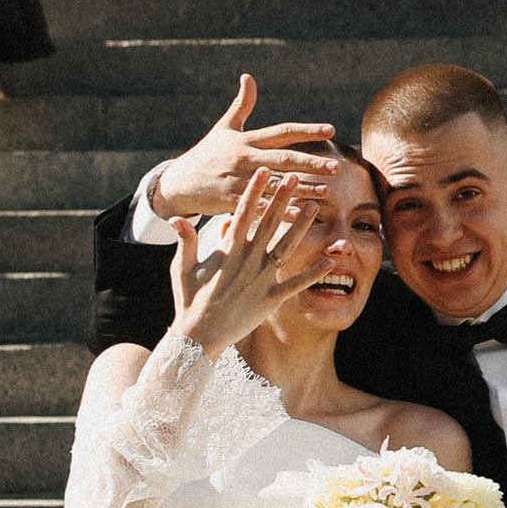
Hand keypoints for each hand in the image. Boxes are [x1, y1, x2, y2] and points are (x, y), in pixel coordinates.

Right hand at [151, 71, 337, 222]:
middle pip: (283, 159)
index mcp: (246, 140)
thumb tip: (248, 77)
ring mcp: (237, 180)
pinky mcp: (229, 201)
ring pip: (275, 185)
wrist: (178, 183)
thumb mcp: (223, 128)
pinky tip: (299, 214)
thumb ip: (241, 105)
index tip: (331, 129)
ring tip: (326, 192)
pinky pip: (259, 206)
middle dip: (310, 162)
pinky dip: (278, 211)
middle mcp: (244, 158)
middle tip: (335, 167)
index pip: (281, 132)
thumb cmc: (206, 154)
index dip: (306, 130)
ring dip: (301, 189)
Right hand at [171, 165, 339, 351]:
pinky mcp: (270, 300)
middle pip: (268, 224)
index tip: (263, 171)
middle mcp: (247, 261)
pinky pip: (294, 285)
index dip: (254, 191)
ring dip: (301, 228)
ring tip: (314, 207)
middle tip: (295, 177)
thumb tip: (176, 218)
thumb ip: (185, 241)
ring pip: (285, 248)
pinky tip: (329, 262)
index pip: (243, 213)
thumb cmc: (189, 301)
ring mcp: (260, 280)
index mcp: (227, 250)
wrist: (198, 336)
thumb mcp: (181, 268)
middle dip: (282, 199)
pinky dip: (311, 274)